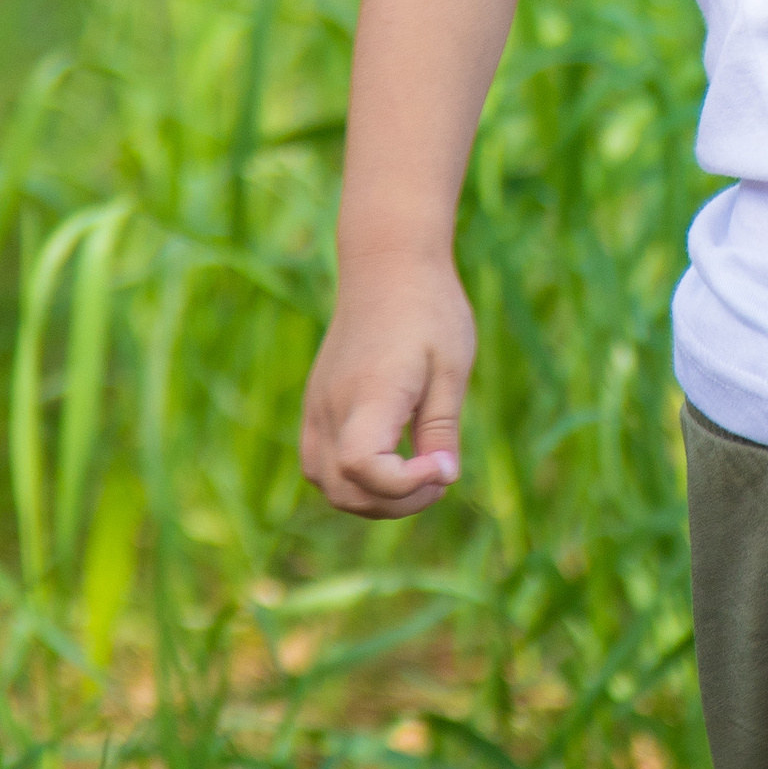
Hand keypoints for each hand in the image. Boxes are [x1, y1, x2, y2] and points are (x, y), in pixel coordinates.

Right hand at [300, 262, 476, 515]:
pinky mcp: (315, 406)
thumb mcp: (451, 368)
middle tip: (440, 475)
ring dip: (373, 498)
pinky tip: (392, 461)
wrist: (386, 265)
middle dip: (396, 502)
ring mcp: (317, 408)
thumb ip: (441, 427)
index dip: (404, 486)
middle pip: (344, 490)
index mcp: (371, 392)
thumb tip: (443, 477)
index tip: (443, 467)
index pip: (362, 467)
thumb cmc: (429, 309)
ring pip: (328, 485)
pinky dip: (353, 481)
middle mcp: (333, 405)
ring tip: (418, 472)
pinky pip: (320, 465)